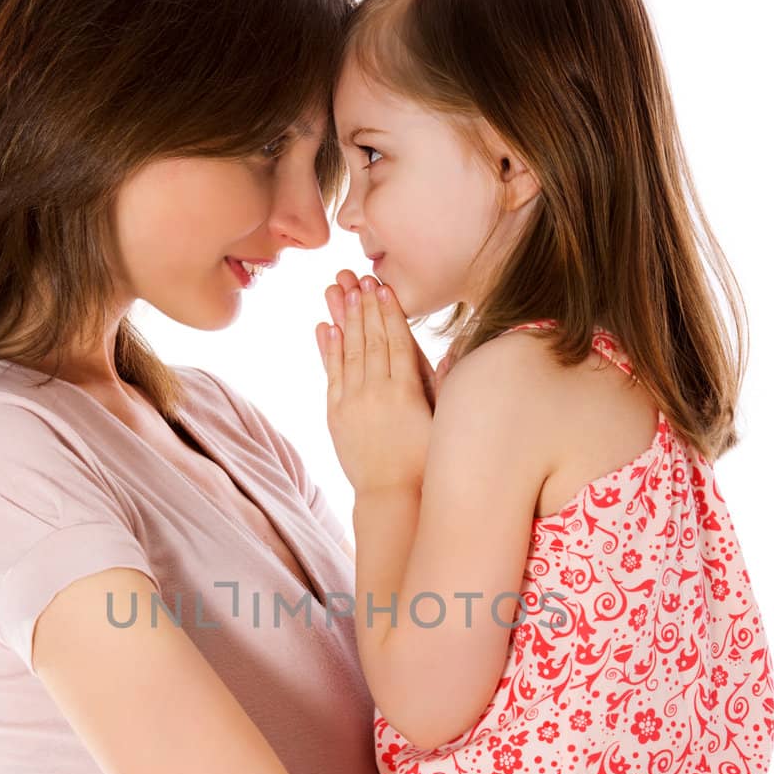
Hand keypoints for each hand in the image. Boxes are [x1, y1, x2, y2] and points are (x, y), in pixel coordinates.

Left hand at [316, 269, 435, 494]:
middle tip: (358, 277)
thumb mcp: (443, 423)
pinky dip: (328, 349)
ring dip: (345, 319)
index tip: (383, 287)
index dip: (389, 311)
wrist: (392, 496)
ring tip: (341, 291)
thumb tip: (447, 353)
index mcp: (406, 391)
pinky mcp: (335, 415)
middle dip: (364, 305)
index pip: (396, 340)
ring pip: (349, 351)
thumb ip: (443, 386)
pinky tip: (326, 327)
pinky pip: (331, 375)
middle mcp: (376, 392)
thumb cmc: (426, 462)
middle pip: (370, 339)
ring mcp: (352, 402)